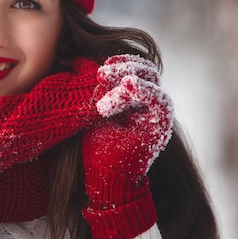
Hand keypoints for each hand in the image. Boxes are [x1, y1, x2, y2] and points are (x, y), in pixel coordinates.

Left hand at [82, 55, 172, 238]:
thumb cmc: (96, 148)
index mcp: (134, 97)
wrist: (105, 180)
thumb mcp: (90, 111)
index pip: (133, 67)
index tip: (96, 63)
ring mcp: (158, 112)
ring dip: (127, 75)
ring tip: (103, 80)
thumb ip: (91, 88)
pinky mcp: (162, 124)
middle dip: (122, 65)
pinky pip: (159, 99)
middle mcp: (149, 102)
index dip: (118, 61)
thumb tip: (75, 57)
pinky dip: (141, 90)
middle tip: (100, 72)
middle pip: (145, 69)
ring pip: (151, 79)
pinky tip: (122, 90)